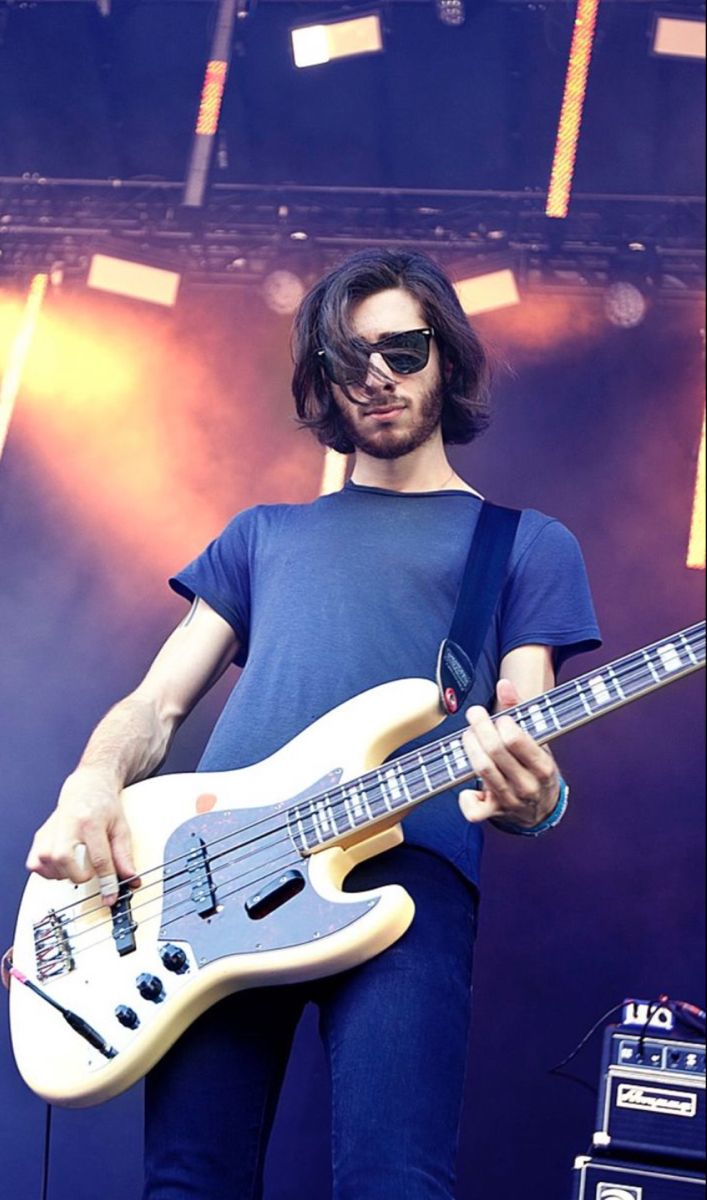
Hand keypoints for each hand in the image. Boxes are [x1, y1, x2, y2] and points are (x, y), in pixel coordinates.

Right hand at [25, 766, 139, 904]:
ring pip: (48, 864)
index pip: (99, 858)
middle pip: (65, 860)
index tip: (111, 895)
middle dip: (79, 875)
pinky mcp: (40, 837)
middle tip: (89, 873)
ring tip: (78, 865)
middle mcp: (67, 824)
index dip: (107, 881)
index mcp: (90, 821)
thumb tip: (131, 879)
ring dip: (65, 873)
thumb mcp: (121, 828)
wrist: (87, 787)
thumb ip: (125, 856)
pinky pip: (36, 864)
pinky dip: (49, 871)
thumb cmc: (104, 806)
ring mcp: (50, 830)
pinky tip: (63, 865)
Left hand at [459, 678, 559, 828]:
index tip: (500, 718)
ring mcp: (510, 801)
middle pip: (494, 752)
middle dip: (480, 728)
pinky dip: (466, 796)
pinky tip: (469, 782)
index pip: (515, 740)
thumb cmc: (535, 767)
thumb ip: (519, 710)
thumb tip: (504, 684)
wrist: (541, 809)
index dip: (502, 723)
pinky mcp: (493, 813)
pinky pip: (474, 810)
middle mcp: (527, 785)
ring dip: (470, 747)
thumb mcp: (536, 739)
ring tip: (469, 735)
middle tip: (475, 716)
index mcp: (543, 766)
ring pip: (482, 770)